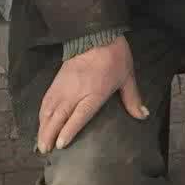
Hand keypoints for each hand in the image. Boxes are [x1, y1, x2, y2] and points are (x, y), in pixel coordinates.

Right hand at [36, 38, 147, 153]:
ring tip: (40, 142)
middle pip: (58, 116)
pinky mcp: (56, 80)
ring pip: (49, 109)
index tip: (60, 144)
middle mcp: (75, 92)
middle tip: (45, 150)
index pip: (78, 115)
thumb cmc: (114, 56)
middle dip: (49, 134)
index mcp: (93, 93)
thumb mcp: (127, 77)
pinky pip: (46, 99)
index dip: (68, 130)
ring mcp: (63, 86)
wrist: (96, 33)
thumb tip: (144, 115)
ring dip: (42, 126)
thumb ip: (132, 99)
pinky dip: (41, 112)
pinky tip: (41, 121)